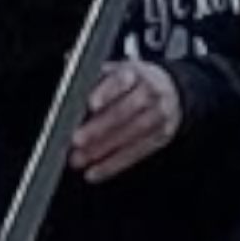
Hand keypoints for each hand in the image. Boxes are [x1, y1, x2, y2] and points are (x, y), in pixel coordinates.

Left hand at [71, 60, 183, 183]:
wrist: (170, 90)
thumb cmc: (132, 81)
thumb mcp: (115, 69)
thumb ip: (93, 76)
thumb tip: (69, 74)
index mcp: (135, 72)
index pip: (121, 80)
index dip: (106, 92)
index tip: (91, 104)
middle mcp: (149, 93)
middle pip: (125, 111)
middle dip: (99, 128)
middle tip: (76, 139)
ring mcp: (158, 116)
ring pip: (131, 135)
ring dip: (103, 150)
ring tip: (79, 159)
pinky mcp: (161, 137)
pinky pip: (137, 153)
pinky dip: (114, 165)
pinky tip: (96, 172)